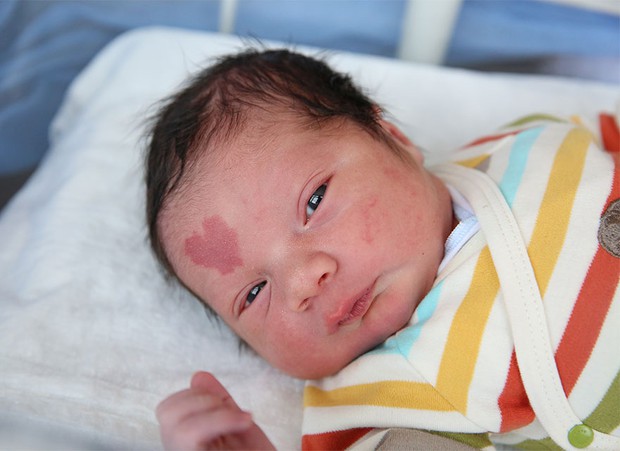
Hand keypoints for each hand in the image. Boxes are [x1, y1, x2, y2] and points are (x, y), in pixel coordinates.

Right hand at [156, 371, 275, 449]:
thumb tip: (198, 376)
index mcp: (189, 444)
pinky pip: (190, 435)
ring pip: (174, 423)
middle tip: (229, 409)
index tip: (223, 403)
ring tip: (239, 419)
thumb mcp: (241, 429)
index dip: (193, 395)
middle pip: (165, 412)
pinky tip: (244, 422)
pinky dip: (221, 420)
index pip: (168, 410)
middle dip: (199, 398)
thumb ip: (220, 405)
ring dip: (212, 410)